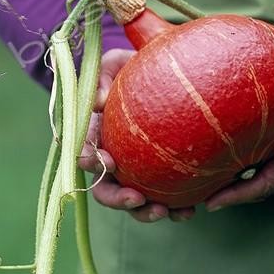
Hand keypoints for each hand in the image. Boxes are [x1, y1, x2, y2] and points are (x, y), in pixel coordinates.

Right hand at [78, 48, 195, 222]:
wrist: (167, 72)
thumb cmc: (136, 65)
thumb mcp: (117, 61)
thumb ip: (104, 74)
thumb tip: (98, 102)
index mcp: (96, 131)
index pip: (83, 148)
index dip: (88, 159)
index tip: (104, 162)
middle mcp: (113, 154)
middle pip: (104, 187)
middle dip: (116, 198)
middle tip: (137, 198)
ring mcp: (136, 168)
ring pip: (133, 200)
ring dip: (144, 212)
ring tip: (165, 212)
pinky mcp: (161, 174)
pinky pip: (164, 198)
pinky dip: (174, 209)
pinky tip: (189, 210)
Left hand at [205, 52, 273, 211]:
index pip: (267, 183)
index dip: (239, 195)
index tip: (213, 202)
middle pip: (260, 180)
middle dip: (231, 190)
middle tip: (202, 194)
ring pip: (259, 166)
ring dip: (235, 174)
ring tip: (209, 175)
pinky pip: (263, 147)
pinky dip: (243, 152)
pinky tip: (228, 145)